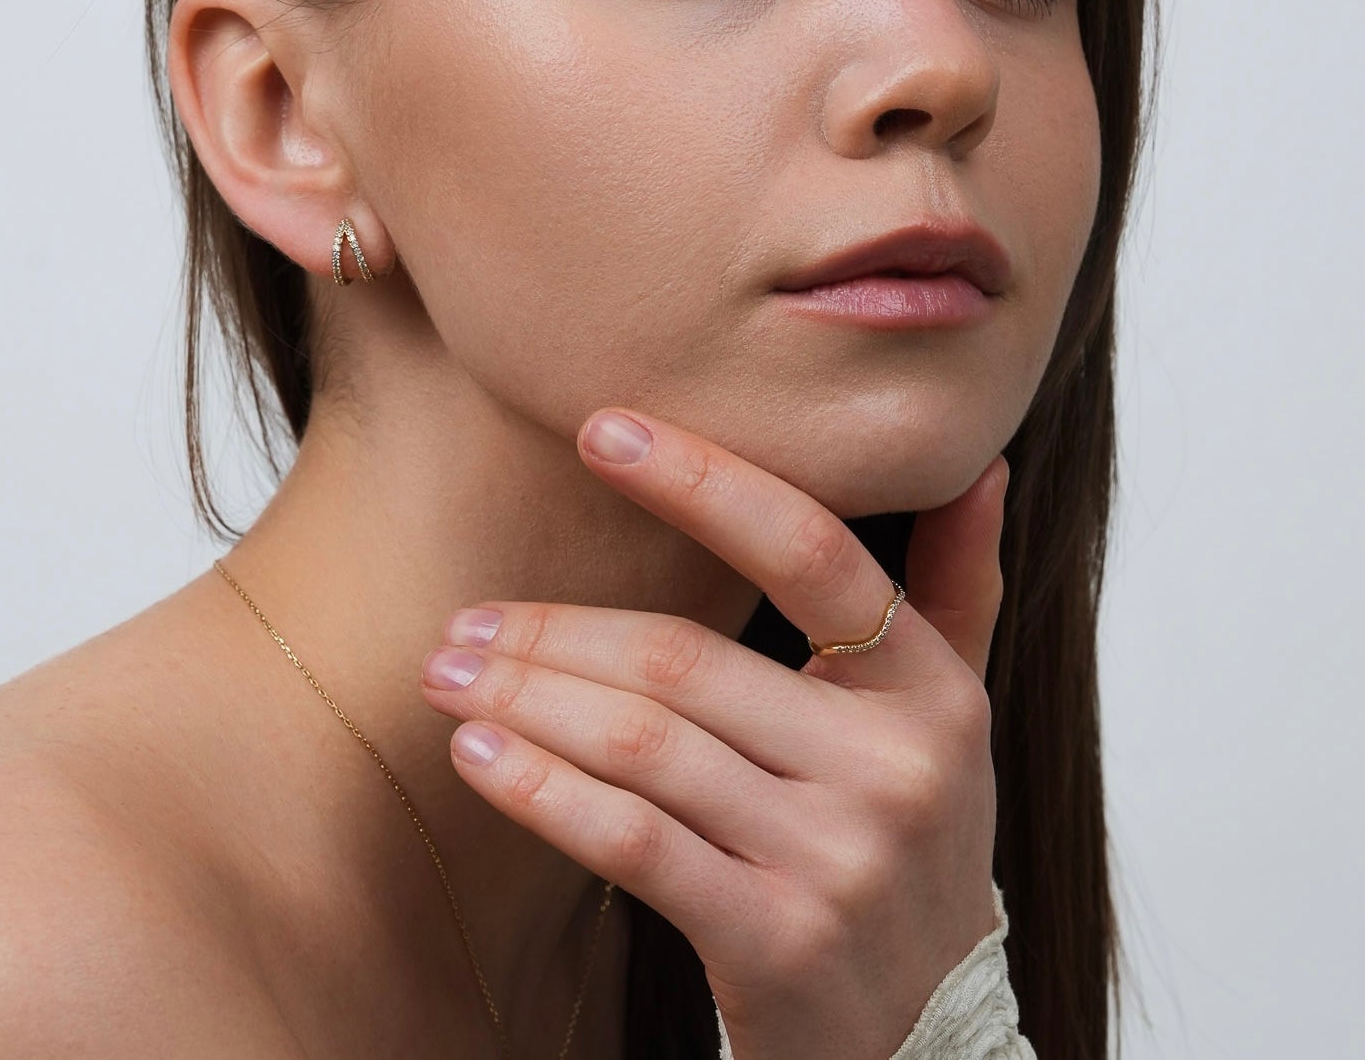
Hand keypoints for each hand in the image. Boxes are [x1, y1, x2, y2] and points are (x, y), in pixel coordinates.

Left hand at [418, 408, 1008, 1059]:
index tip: (604, 431)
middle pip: (688, 662)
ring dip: (527, 700)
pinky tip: (479, 756)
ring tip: (449, 674)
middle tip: (465, 618)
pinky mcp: (778, 942)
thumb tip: (981, 466)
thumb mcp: (951, 722)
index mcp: (933, 691)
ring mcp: (839, 860)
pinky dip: (543, 792)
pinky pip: (634, 842)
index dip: (704, 483)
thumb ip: (957, 591)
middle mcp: (898, 768)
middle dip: (557, 632)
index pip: (812, 553)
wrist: (931, 1040)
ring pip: (646, 745)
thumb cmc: (910, 849)